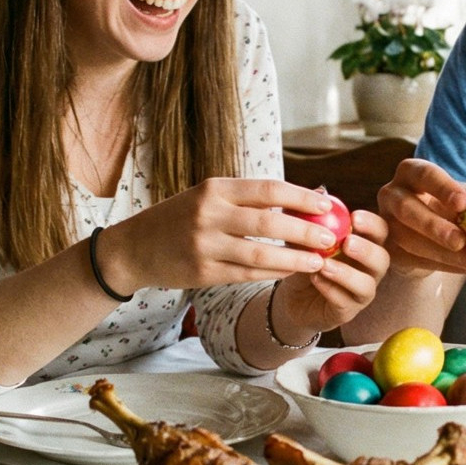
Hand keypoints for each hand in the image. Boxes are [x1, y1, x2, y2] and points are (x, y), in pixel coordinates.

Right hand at [102, 178, 340, 292]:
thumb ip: (251, 198)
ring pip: (261, 255)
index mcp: (214, 189)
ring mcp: (205, 246)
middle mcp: (209, 215)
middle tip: (330, 238)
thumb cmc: (181, 218)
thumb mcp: (209, 197)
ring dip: (294, 259)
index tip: (327, 203)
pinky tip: (289, 271)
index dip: (300, 196)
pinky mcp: (203, 273)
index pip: (267, 189)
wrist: (135, 247)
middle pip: (268, 223)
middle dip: (304, 231)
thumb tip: (306, 195)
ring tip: (318, 261)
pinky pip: (247, 275)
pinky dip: (272, 274)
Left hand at [274, 209, 392, 336]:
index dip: (373, 224)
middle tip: (347, 242)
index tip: (354, 217)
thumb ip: (313, 215)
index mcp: (365, 245)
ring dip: (346, 273)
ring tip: (325, 264)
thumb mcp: (305, 236)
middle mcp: (369, 269)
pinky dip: (330, 289)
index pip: (381, 232)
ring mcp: (361, 292)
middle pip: (383, 259)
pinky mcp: (347, 312)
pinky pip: (345, 302)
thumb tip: (320, 190)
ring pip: (366, 285)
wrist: (292, 296)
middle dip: (367, 250)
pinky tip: (315, 279)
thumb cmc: (306, 260)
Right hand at [376, 158, 465, 275]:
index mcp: (410, 172)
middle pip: (406, 207)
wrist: (429, 235)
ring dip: (442, 252)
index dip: (442, 188)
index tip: (463, 203)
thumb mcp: (462, 197)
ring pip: (408, 239)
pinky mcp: (388, 250)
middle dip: (434, 225)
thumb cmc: (449, 207)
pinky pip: (412, 260)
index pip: (423, 174)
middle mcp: (391, 194)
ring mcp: (384, 223)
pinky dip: (443, 265)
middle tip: (461, 240)